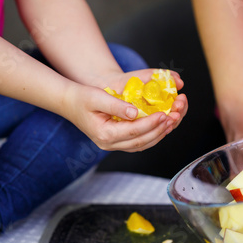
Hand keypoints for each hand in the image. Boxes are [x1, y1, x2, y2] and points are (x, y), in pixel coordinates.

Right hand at [63, 72, 186, 152]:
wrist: (69, 103)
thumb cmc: (82, 98)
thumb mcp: (97, 97)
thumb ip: (116, 105)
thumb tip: (135, 112)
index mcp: (104, 134)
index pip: (133, 132)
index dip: (151, 123)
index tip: (164, 114)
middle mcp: (109, 144)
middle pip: (140, 141)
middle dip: (159, 130)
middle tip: (173, 117)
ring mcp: (113, 145)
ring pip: (141, 145)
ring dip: (159, 134)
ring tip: (171, 122)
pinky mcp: (117, 141)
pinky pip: (138, 142)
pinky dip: (152, 135)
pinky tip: (161, 125)